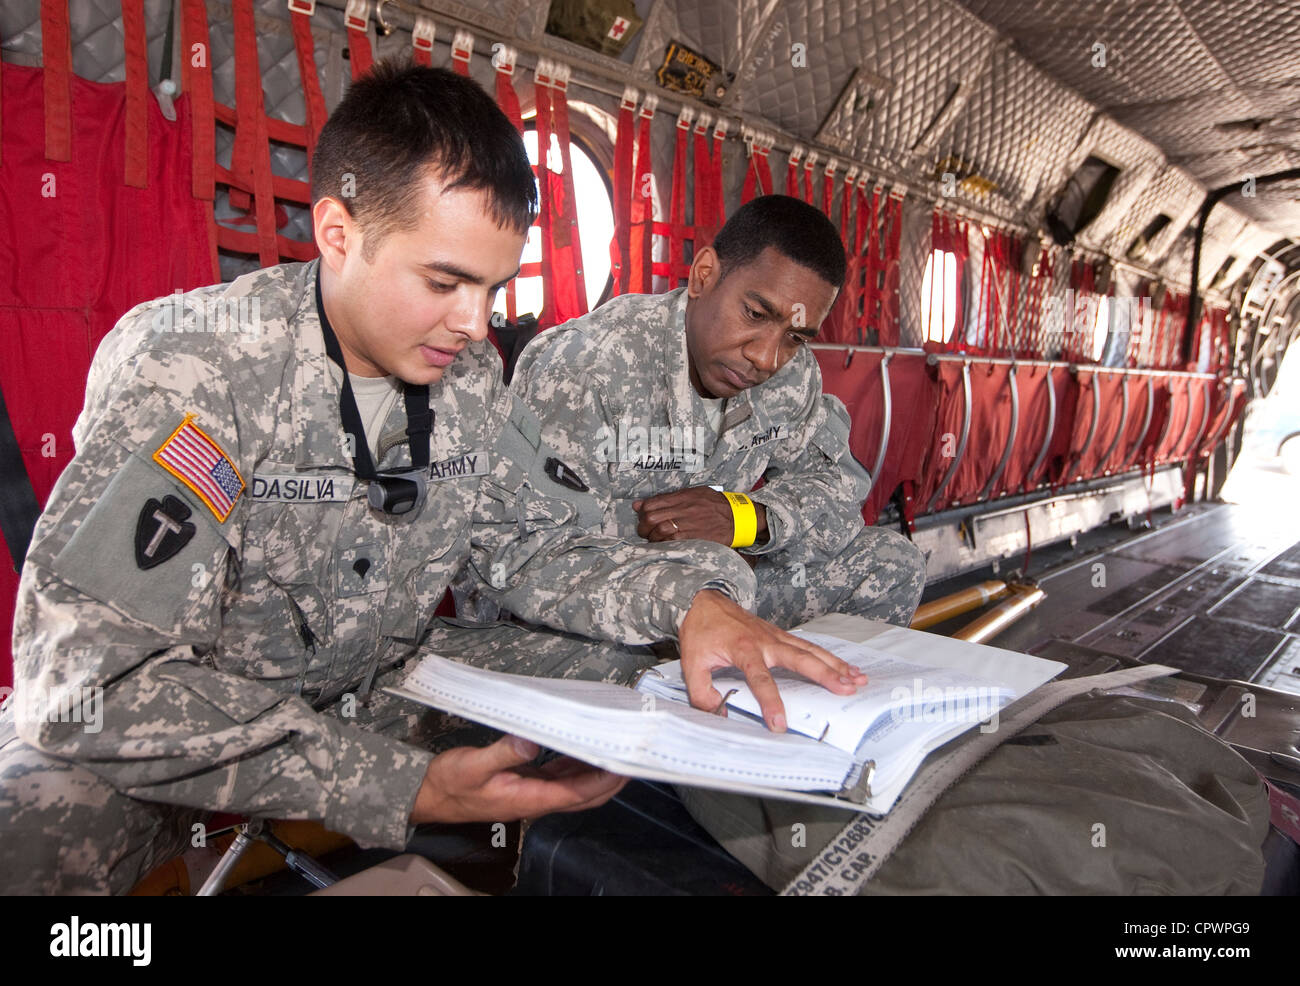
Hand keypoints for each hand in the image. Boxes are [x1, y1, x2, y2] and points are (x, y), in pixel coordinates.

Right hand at [409, 734, 628, 824]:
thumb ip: (504, 752)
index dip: (604, 780)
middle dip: (611, 779)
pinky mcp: (527, 784)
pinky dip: (576, 765)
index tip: (623, 764)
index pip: (578, 793)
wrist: (429, 797)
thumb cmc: (449, 785)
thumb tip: (530, 738)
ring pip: (576, 786)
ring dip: (597, 771)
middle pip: (585, 794)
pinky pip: (561, 778)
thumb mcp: (473, 766)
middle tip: (631, 756)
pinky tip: (582, 748)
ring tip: (613, 747)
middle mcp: (536, 800)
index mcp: (529, 799)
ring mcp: (533, 793)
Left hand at [633, 487, 767, 545]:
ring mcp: (689, 524)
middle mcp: (684, 509)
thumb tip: (638, 505)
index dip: (642, 512)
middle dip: (644, 527)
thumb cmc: (715, 505)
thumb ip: (668, 498)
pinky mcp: (695, 538)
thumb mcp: (694, 493)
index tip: (643, 518)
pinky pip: (672, 541)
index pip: (651, 503)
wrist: (739, 518)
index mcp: (683, 496)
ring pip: (659, 531)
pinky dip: (665, 544)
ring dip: (653, 538)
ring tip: (656, 539)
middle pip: (651, 518)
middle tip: (646, 532)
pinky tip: (666, 545)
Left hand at [677, 590, 867, 731]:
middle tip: (846, 690)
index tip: (779, 724)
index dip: (771, 702)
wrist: (704, 600)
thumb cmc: (701, 630)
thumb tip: (720, 714)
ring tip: (857, 680)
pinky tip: (845, 667)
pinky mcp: (781, 635)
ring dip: (835, 665)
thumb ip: (702, 692)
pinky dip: (829, 657)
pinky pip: (809, 647)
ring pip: (811, 651)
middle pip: (800, 659)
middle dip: (825, 675)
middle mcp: (765, 641)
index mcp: (743, 648)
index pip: (761, 679)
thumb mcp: (691, 663)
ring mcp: (776, 636)